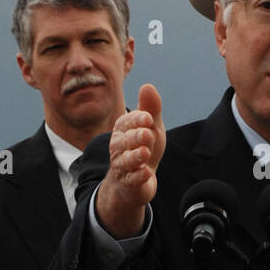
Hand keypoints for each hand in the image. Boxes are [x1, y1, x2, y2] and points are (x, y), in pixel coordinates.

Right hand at [95, 85, 165, 237]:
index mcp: (122, 130)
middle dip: (135, 137)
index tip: (148, 118)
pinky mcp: (128, 184)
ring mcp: (122, 167)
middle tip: (147, 134)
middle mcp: (118, 148)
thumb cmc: (144, 149)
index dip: (137, 120)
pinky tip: (146, 173)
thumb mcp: (151, 128)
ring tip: (145, 153)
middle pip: (124, 141)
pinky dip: (138, 176)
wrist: (136, 183)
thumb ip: (151, 109)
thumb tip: (147, 86)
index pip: (126, 122)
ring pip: (125, 161)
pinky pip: (131, 180)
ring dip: (135, 156)